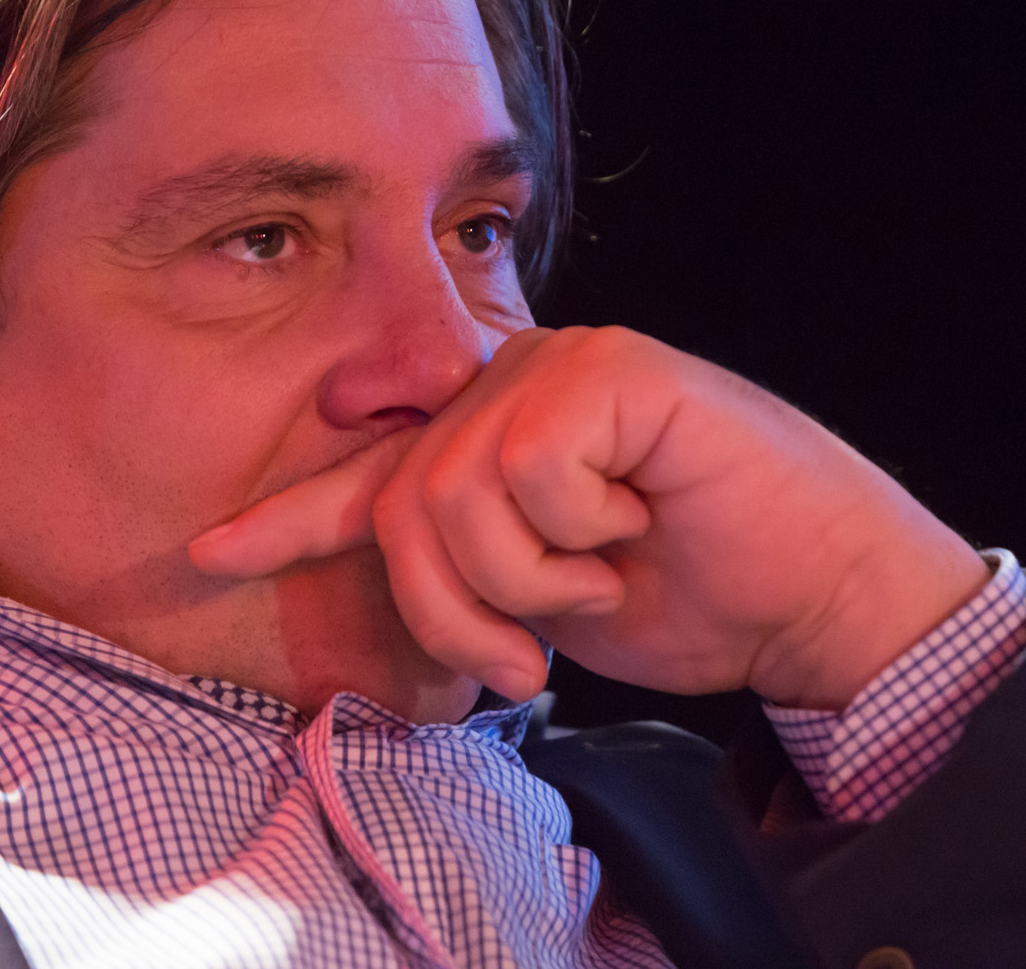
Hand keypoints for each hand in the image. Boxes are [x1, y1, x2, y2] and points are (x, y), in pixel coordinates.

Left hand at [190, 327, 988, 709]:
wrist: (818, 595)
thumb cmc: (695, 594)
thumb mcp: (544, 603)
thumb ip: (465, 572)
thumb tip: (390, 572)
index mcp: (491, 442)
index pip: (371, 477)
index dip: (291, 518)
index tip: (208, 550)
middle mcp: (512, 387)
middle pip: (402, 504)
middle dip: (456, 611)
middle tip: (527, 660)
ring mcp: (561, 365)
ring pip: (454, 491)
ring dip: (529, 581)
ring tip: (601, 576)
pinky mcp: (611, 368)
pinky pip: (527, 467)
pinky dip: (580, 530)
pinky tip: (637, 520)